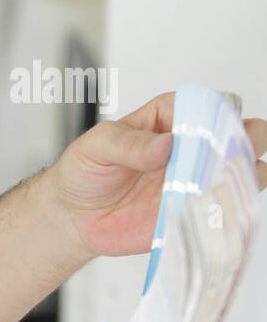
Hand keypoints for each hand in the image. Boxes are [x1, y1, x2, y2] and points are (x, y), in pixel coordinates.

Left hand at [48, 92, 266, 257]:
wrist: (74, 217)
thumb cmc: (84, 172)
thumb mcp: (95, 147)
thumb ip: (128, 143)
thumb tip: (165, 144)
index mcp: (170, 118)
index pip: (209, 104)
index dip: (217, 114)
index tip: (206, 131)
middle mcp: (192, 146)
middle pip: (242, 132)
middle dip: (245, 140)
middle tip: (220, 158)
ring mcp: (198, 179)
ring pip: (247, 169)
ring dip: (246, 174)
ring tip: (217, 185)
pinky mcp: (196, 211)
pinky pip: (230, 208)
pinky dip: (233, 208)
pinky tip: (215, 211)